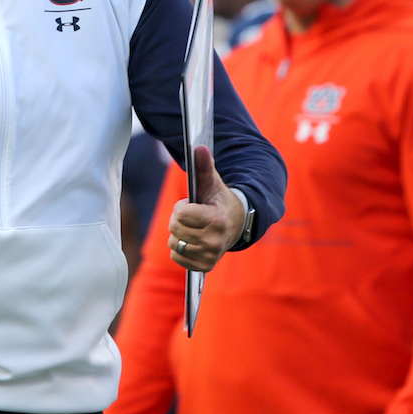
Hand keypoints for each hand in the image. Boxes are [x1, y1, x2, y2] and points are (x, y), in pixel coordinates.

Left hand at [167, 145, 244, 272]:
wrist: (236, 223)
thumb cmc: (218, 200)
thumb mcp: (212, 182)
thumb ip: (203, 165)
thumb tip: (198, 147)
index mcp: (216, 220)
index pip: (181, 214)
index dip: (182, 207)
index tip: (193, 204)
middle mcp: (214, 241)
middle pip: (175, 229)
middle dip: (179, 219)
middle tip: (194, 216)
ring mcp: (210, 256)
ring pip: (175, 243)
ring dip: (179, 234)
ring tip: (195, 228)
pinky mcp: (205, 266)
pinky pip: (177, 257)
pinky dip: (180, 248)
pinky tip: (194, 240)